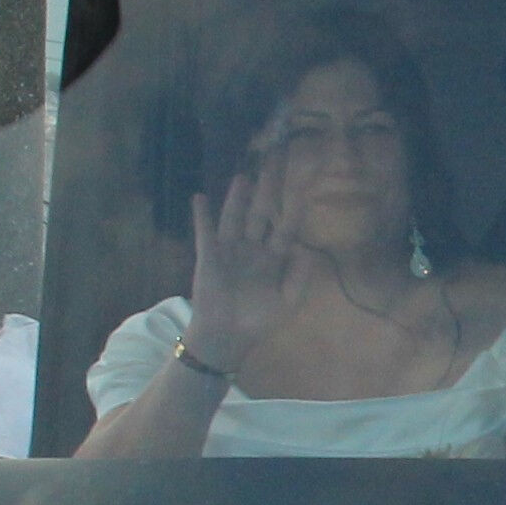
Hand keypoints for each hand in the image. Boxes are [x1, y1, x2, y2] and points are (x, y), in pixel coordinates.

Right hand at [181, 166, 284, 370]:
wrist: (229, 337)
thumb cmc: (259, 321)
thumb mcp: (288, 301)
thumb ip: (299, 276)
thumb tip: (305, 248)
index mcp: (274, 258)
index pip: (286, 228)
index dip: (293, 209)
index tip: (302, 188)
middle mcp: (253, 248)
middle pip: (261, 214)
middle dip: (266, 192)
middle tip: (272, 166)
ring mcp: (230, 250)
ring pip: (235, 218)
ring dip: (238, 198)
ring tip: (243, 177)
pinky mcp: (209, 257)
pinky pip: (205, 233)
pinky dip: (202, 216)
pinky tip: (200, 197)